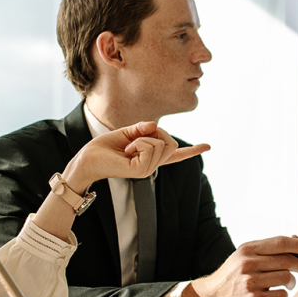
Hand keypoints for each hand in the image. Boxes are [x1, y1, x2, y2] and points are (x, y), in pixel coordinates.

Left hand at [64, 121, 208, 190]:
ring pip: (161, 142)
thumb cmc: (105, 146)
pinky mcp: (142, 170)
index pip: (175, 154)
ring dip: (142, 137)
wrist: (88, 158)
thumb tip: (156, 126)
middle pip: (171, 141)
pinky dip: (137, 141)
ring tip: (127, 147)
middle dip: (155, 132)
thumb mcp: (127, 132)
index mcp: (150, 156)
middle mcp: (153, 164)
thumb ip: (144, 129)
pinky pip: (150, 145)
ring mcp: (149, 169)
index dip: (192, 150)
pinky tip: (127, 150)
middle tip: (134, 139)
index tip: (208, 146)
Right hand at [185, 236, 297, 296]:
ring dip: (292, 281)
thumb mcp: (245, 256)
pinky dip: (283, 294)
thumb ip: (269, 248)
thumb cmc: (232, 276)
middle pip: (287, 260)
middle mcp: (248, 264)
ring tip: (288, 283)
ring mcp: (250, 283)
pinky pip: (281, 295)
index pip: (280, 243)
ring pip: (286, 278)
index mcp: (248, 250)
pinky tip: (276, 294)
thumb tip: (296, 240)